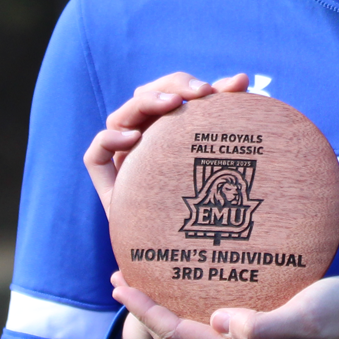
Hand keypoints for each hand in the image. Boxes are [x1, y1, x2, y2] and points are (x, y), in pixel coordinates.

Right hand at [84, 71, 247, 218]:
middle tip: (203, 92)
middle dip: (174, 86)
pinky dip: (109, 139)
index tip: (233, 85)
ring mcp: (123, 161)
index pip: (176, 95)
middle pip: (146, 97)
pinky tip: (134, 139)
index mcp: (170, 134)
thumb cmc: (221, 213)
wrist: (195, 260)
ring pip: (121, 117)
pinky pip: (95, 156)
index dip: (199, 84)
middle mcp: (145, 142)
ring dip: (146, 102)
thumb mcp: (228, 165)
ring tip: (173, 103)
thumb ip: (230, 122)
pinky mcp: (107, 183)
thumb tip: (243, 77)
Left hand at [110, 270, 338, 338]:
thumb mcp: (309, 316)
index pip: (180, 335)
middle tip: (119, 278)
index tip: (120, 282)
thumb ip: (265, 326)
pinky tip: (184, 299)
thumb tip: (221, 322)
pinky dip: (186, 319)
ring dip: (162, 316)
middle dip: (144, 313)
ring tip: (141, 288)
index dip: (146, 311)